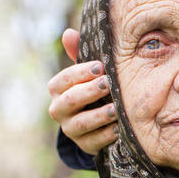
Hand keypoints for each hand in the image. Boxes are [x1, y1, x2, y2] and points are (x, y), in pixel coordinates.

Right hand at [47, 28, 117, 154]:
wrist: (98, 120)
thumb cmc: (94, 86)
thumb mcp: (89, 71)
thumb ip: (80, 53)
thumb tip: (68, 32)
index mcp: (58, 89)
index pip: (64, 79)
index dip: (81, 73)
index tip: (101, 66)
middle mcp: (59, 109)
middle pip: (70, 101)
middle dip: (90, 92)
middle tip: (108, 84)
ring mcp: (71, 129)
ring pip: (81, 124)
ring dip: (99, 116)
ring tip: (116, 109)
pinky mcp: (85, 145)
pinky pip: (94, 142)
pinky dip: (107, 135)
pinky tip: (120, 127)